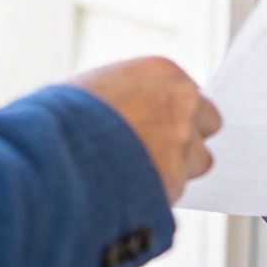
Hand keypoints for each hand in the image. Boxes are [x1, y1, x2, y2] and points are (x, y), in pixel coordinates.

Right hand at [71, 56, 222, 202]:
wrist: (59, 153)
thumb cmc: (63, 115)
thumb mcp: (91, 88)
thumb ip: (122, 95)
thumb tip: (122, 109)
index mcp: (161, 72)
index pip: (185, 89)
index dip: (170, 109)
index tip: (156, 120)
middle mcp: (181, 104)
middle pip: (207, 120)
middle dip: (187, 135)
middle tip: (158, 147)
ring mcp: (183, 144)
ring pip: (199, 160)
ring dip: (177, 168)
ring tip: (140, 175)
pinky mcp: (177, 183)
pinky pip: (175, 190)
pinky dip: (158, 195)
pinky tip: (130, 192)